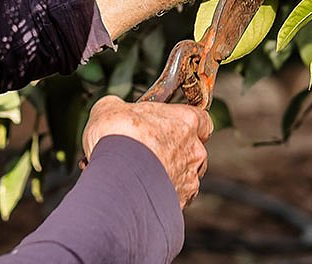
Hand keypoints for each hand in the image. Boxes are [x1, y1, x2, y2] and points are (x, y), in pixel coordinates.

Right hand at [82, 96, 211, 206]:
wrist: (116, 177)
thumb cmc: (119, 137)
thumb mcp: (109, 108)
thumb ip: (120, 107)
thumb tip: (112, 109)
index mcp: (187, 121)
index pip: (202, 120)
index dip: (186, 124)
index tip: (170, 125)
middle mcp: (195, 151)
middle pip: (192, 151)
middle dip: (172, 152)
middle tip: (145, 152)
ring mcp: (189, 181)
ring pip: (183, 178)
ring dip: (165, 176)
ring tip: (137, 176)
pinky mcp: (178, 204)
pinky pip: (171, 200)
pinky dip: (158, 198)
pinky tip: (137, 194)